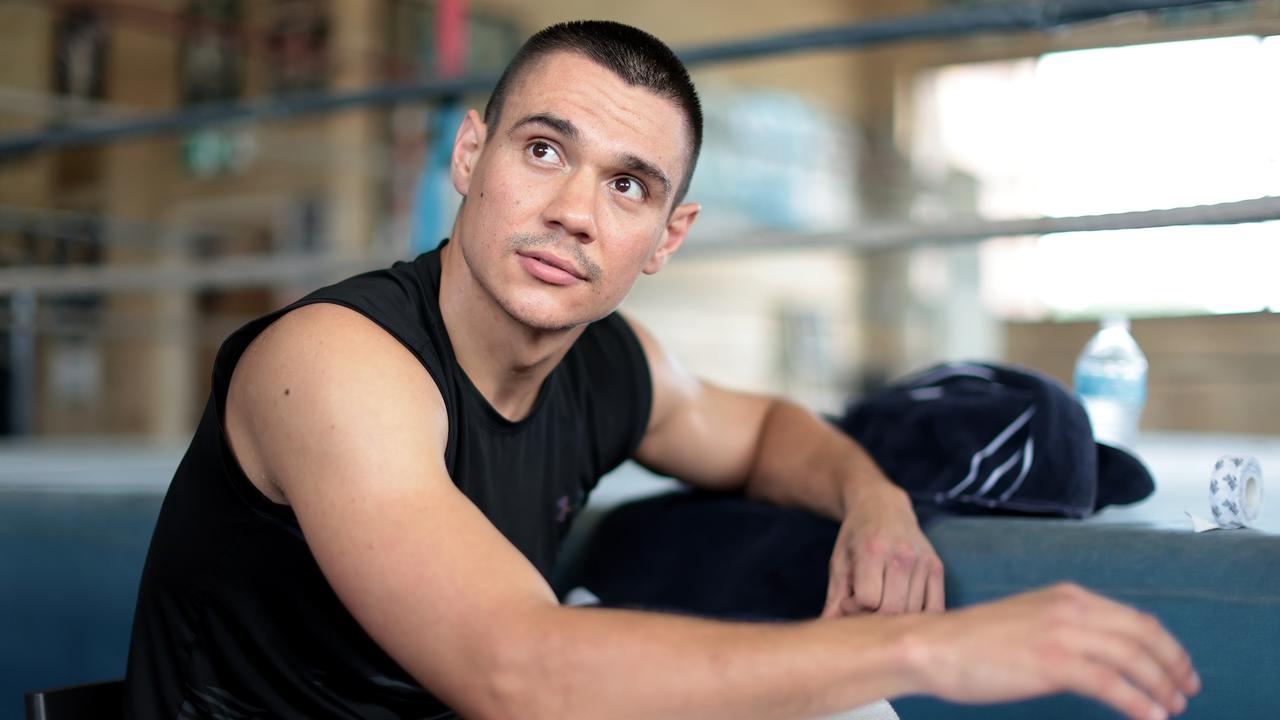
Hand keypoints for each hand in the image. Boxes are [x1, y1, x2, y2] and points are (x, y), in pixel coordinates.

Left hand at [822, 482, 943, 616]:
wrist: (883, 507)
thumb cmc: (856, 537)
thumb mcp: (839, 562)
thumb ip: (834, 598)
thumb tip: (828, 630)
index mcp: (873, 550)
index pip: (868, 599)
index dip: (854, 607)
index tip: (848, 600)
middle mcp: (902, 554)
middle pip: (892, 609)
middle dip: (874, 617)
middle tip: (864, 607)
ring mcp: (923, 561)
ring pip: (913, 612)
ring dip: (895, 618)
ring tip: (881, 604)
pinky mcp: (937, 567)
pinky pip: (935, 608)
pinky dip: (919, 617)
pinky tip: (903, 609)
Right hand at [903, 582, 1199, 719]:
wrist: (932, 646)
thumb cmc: (972, 643)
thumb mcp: (1028, 622)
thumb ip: (1065, 630)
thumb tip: (1099, 655)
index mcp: (1067, 596)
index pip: (1134, 619)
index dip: (1165, 646)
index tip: (1178, 669)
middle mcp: (1071, 608)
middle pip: (1143, 635)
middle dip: (1173, 664)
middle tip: (1186, 690)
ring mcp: (1062, 633)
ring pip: (1133, 658)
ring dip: (1161, 685)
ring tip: (1173, 708)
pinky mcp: (1053, 661)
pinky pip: (1112, 683)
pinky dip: (1138, 702)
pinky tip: (1149, 717)